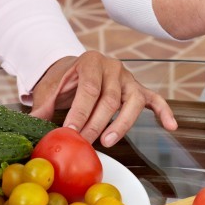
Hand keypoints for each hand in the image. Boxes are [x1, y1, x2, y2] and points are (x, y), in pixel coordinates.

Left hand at [29, 51, 176, 145]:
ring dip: (122, 124)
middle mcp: (113, 67)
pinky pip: (156, 100)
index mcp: (91, 62)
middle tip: (85, 142)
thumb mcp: (50, 88)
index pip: (89, 89)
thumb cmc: (65, 80)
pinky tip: (170, 126)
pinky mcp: (139, 89)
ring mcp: (129, 79)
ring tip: (108, 141)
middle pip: (110, 98)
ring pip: (133, 101)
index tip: (70, 130)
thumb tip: (34, 124)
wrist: (78, 68)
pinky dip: (164, 112)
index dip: (80, 111)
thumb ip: (42, 105)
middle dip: (97, 123)